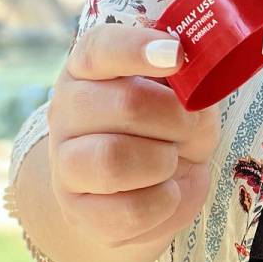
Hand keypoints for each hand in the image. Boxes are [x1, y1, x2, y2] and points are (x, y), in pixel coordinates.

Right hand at [47, 23, 220, 246]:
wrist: (152, 189)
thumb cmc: (168, 128)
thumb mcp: (183, 95)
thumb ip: (187, 79)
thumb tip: (197, 74)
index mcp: (87, 70)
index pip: (98, 49)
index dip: (137, 48)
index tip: (178, 54)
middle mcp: (66, 111)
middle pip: (124, 104)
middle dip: (176, 116)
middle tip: (192, 123)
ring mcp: (65, 164)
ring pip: (114, 159)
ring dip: (163, 159)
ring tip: (171, 158)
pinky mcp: (78, 213)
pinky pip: (129, 210)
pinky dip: (163, 201)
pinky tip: (164, 191)